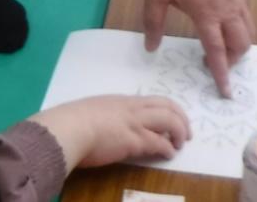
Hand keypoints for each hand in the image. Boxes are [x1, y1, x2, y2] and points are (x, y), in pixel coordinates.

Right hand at [32, 95, 189, 171]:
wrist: (68, 128)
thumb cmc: (73, 121)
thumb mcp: (93, 112)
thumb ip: (105, 116)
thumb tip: (106, 125)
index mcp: (123, 101)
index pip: (154, 101)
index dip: (169, 110)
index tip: (174, 119)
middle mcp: (133, 108)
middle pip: (168, 106)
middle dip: (182, 119)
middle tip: (187, 133)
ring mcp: (135, 123)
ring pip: (169, 121)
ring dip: (179, 132)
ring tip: (179, 144)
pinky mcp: (134, 140)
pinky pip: (159, 143)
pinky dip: (167, 149)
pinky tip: (168, 155)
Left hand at [142, 0, 253, 97]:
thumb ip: (153, 23)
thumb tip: (150, 48)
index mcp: (205, 12)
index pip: (217, 51)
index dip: (221, 73)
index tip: (226, 91)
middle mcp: (226, 8)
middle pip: (241, 45)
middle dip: (232, 61)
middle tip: (215, 63)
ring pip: (249, 32)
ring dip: (240, 46)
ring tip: (222, 47)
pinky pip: (247, 16)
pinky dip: (242, 29)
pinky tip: (226, 27)